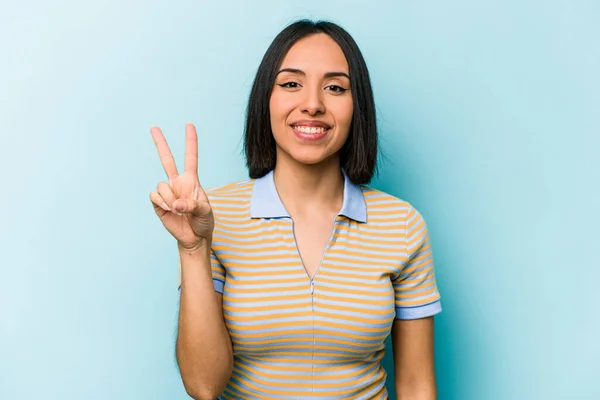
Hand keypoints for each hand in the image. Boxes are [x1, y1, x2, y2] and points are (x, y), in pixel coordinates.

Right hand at [149, 123, 213, 251]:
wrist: (194, 237)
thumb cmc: (204, 222)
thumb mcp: (205, 212)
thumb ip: (193, 205)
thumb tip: (176, 204)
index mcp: (191, 181)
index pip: (190, 157)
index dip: (190, 141)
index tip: (189, 125)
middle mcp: (177, 183)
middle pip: (167, 159)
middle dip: (160, 143)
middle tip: (153, 127)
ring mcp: (167, 192)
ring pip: (161, 185)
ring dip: (169, 198)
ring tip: (178, 209)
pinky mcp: (158, 203)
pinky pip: (155, 196)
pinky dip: (162, 202)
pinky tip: (169, 210)